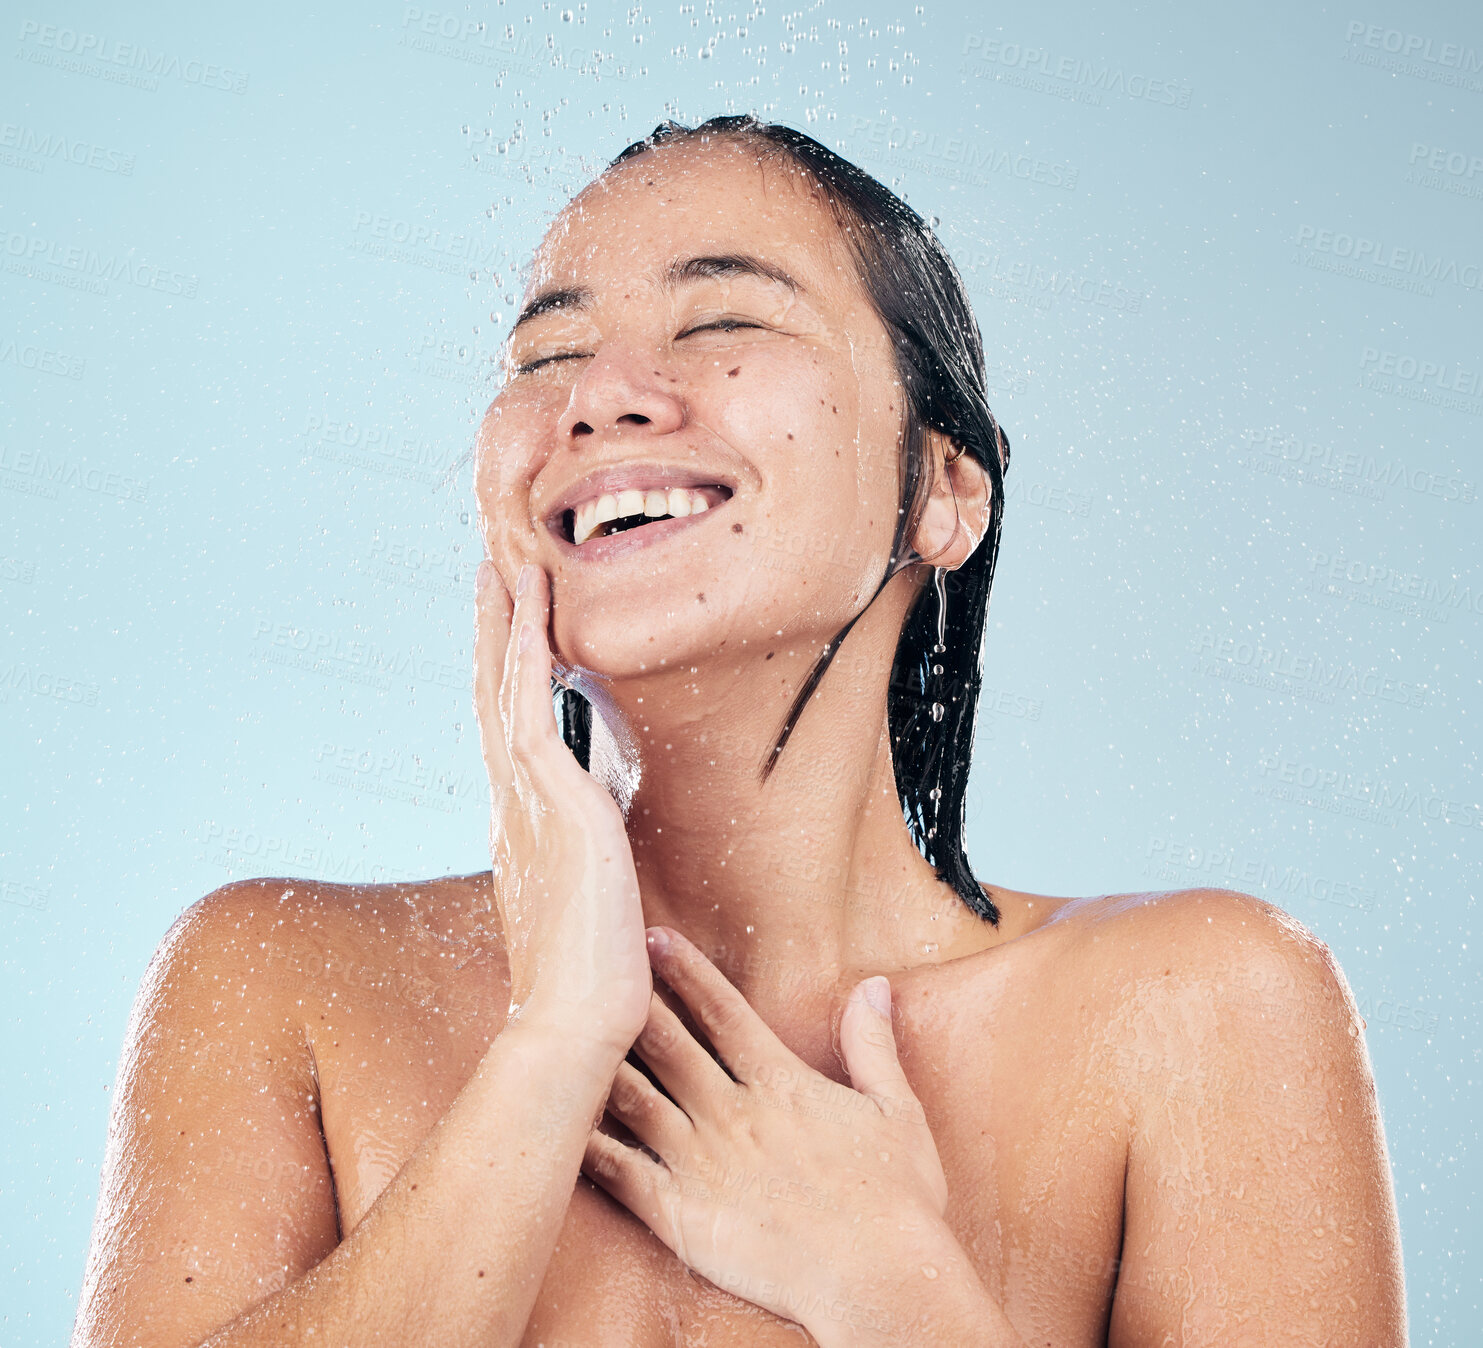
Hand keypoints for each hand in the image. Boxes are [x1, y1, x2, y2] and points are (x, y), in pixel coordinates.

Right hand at [473, 560, 650, 1050]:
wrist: (575, 1024)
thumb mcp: (590, 909)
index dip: (507, 676)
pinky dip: (531, 650)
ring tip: (506, 564)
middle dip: (495, 632)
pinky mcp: (553, 799)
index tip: (509, 630)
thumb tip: (599, 859)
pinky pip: (534, 704)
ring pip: (508, 688)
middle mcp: (513, 804)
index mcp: (523, 827)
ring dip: (508, 623)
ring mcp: (525, 799)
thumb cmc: (590, 981)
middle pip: (497, 697)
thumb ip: (587, 870)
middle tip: (490, 571)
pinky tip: (535, 603)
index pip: (512, 732)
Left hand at [581, 927, 952, 1337]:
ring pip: (635, 1099)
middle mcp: (732, 1114)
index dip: (684, 972)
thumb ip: (873, 1043)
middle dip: (630, 1002)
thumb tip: (873, 986)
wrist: (880, 1277)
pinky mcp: (680, 1214)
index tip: (653, 939)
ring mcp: (701, 1163)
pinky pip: (622, 1173)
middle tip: (597, 967)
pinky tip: (561, 1125)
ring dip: (600, 1063)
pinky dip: (589, 1147)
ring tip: (563, 1031)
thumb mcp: (896, 1109)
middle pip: (667, 1044)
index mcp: (779, 1084)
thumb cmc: (897, 1200)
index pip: (721, 1012)